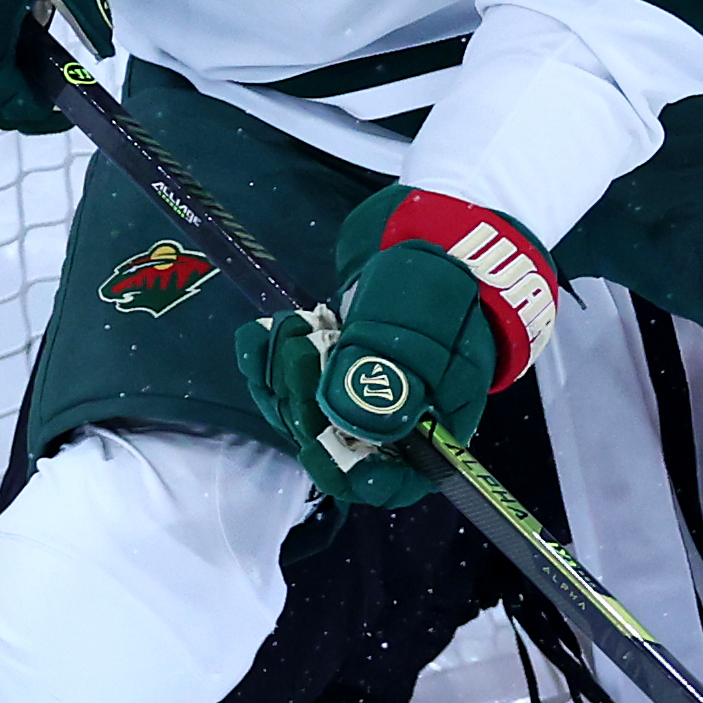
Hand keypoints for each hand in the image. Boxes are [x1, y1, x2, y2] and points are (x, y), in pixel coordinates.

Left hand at [237, 188, 556, 506]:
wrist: (434, 224)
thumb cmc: (445, 274)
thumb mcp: (424, 323)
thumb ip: (391, 374)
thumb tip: (349, 425)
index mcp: (438, 420)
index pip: (399, 478)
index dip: (360, 475)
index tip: (326, 447)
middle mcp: (400, 417)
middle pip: (340, 446)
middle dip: (307, 406)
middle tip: (299, 351)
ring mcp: (363, 392)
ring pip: (306, 416)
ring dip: (284, 379)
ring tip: (289, 329)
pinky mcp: (333, 366)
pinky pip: (289, 385)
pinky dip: (267, 365)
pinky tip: (258, 336)